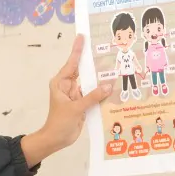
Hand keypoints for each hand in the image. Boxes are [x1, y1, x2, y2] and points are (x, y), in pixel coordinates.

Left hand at [21, 35, 112, 166]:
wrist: (56, 139)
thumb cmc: (59, 122)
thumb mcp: (75, 108)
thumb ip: (92, 97)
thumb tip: (109, 85)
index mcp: (61, 83)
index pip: (71, 63)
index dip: (78, 50)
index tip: (82, 36)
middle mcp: (69, 85)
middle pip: (84, 70)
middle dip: (95, 62)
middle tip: (108, 48)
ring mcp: (77, 94)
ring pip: (92, 82)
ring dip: (102, 77)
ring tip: (118, 64)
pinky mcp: (83, 103)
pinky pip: (95, 94)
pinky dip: (103, 91)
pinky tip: (116, 85)